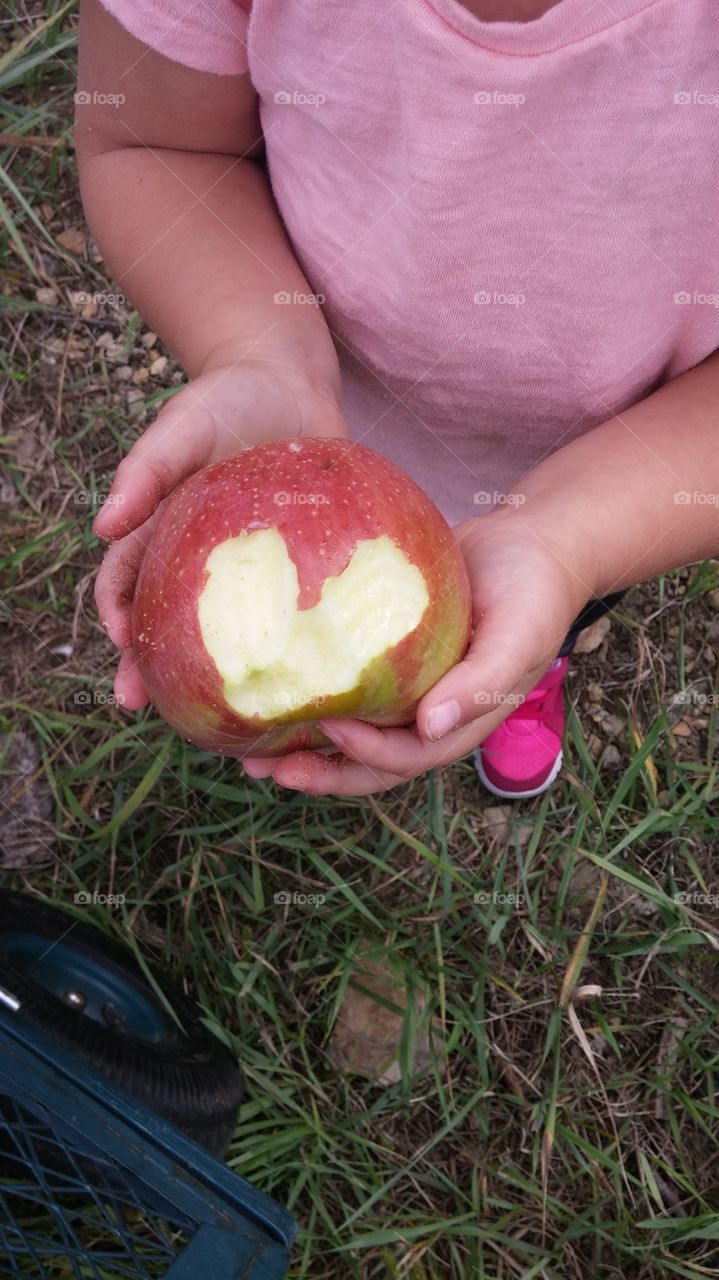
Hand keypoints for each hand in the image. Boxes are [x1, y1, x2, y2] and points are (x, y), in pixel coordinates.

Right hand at [94, 358, 345, 709]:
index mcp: (160, 531)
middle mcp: (197, 559)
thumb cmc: (228, 399)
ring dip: (218, 673)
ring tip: (221, 712)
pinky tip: (298, 681)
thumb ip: (147, 469)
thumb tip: (103, 525)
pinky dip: (287, 648)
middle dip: (153, 666)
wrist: (291, 383)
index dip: (119, 616)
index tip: (124, 647)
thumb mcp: (184, 425)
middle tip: (150, 706)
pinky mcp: (293, 567)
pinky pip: (287, 614)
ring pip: (227, 631)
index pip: (125, 583)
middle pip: (169, 621)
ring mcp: (247, 569)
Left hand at [243, 512, 596, 794]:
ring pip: (349, 729)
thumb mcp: (518, 637)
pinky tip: (272, 684)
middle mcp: (426, 715)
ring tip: (248, 748)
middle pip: (367, 762)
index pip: (407, 757)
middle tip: (264, 768)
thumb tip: (431, 726)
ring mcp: (405, 689)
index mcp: (458, 722)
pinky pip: (345, 683)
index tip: (330, 727)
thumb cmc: (533, 593)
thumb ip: (480, 684)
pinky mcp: (385, 656)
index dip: (367, 753)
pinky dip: (312, 691)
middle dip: (318, 772)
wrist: (530, 543)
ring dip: (302, 744)